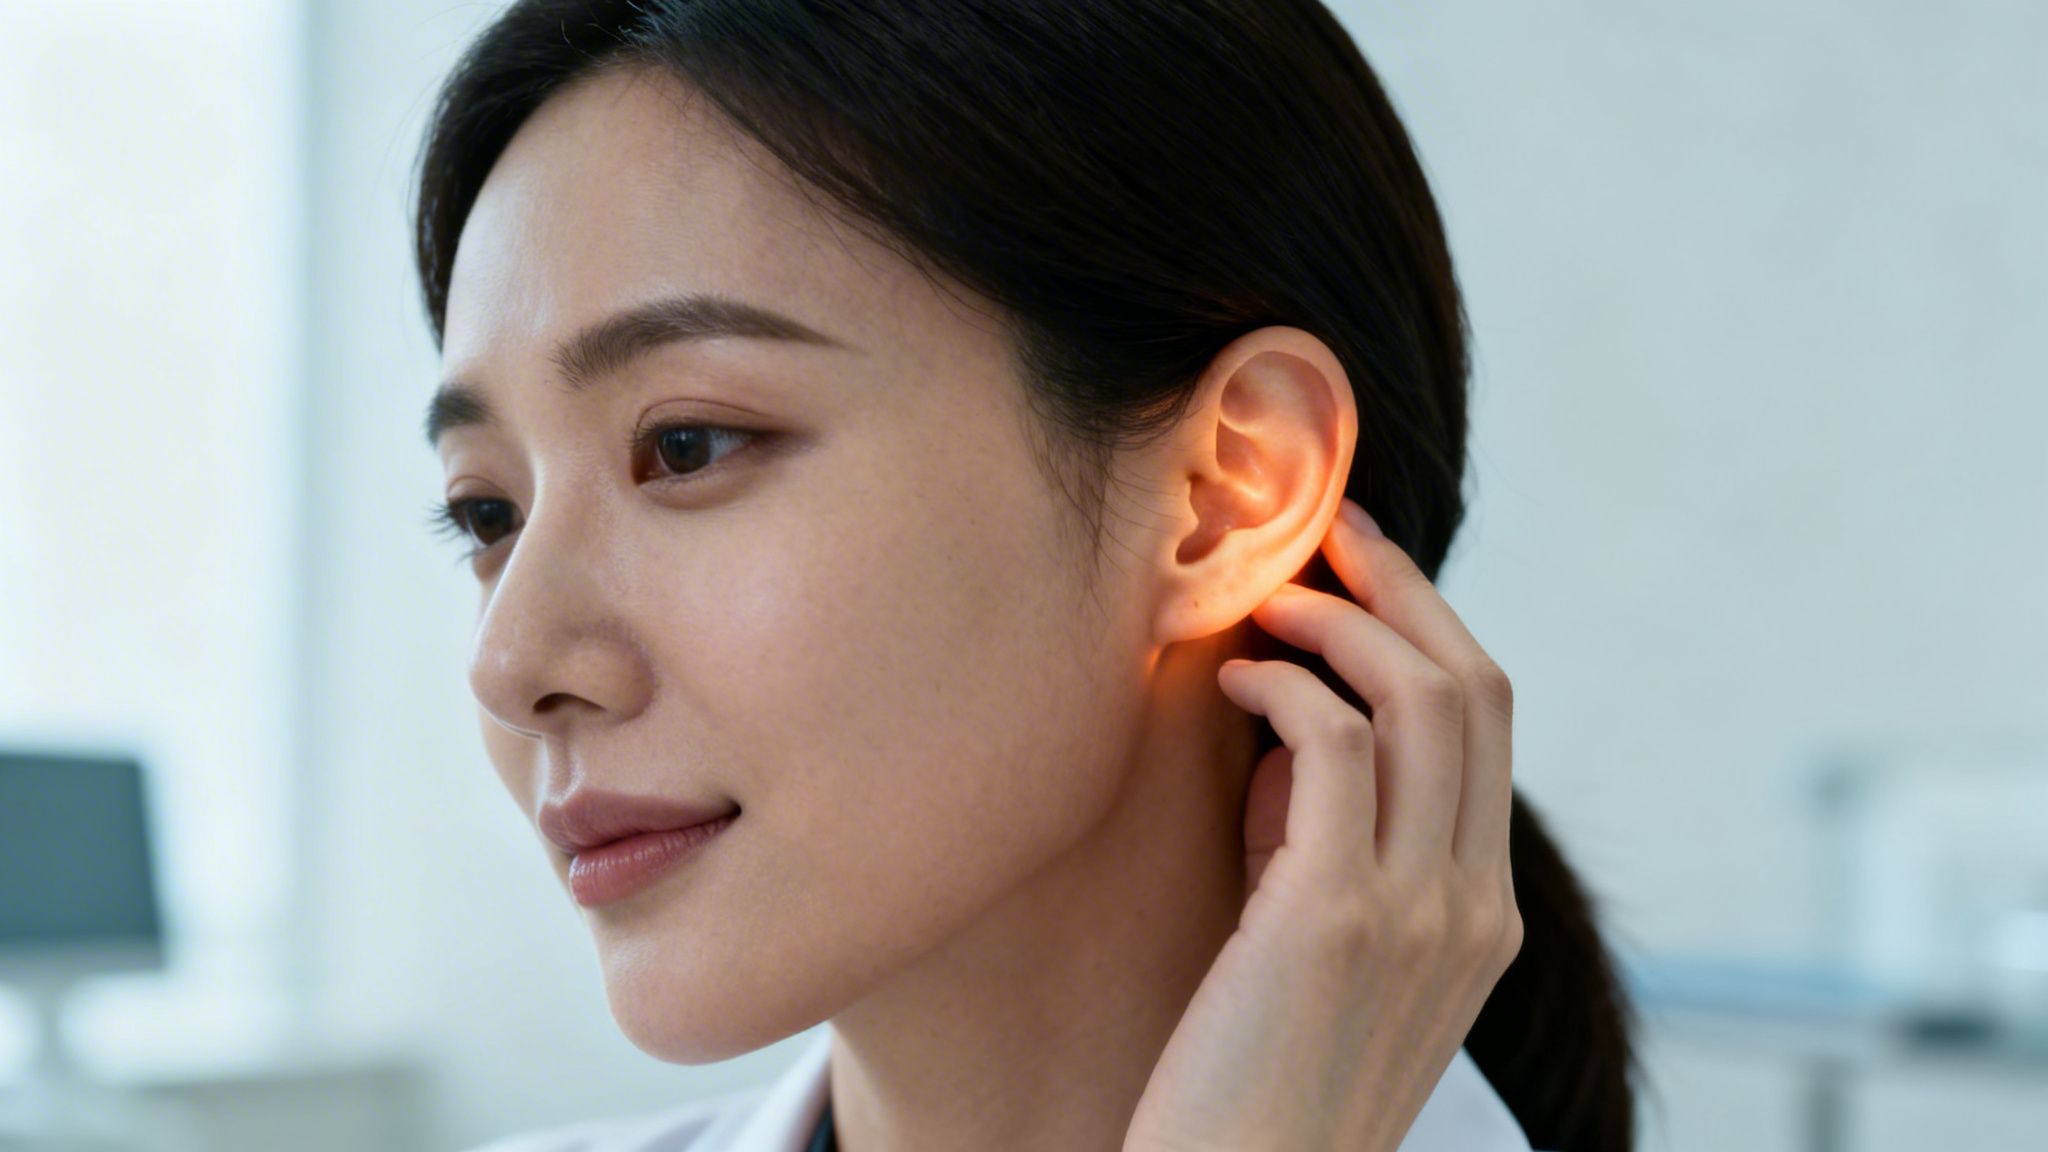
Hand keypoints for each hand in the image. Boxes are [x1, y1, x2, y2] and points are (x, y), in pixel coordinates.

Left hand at [1122, 499, 1522, 1151]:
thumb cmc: (1251, 1074)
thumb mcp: (1321, 948)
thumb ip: (1326, 844)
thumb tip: (1294, 725)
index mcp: (1484, 915)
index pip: (1489, 727)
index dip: (1430, 625)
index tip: (1360, 568)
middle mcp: (1475, 907)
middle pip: (1475, 688)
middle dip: (1401, 588)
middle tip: (1325, 531)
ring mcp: (1419, 913)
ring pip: (1421, 698)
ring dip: (1341, 622)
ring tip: (1268, 601)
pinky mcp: (1334, 919)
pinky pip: (1330, 745)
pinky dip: (1285, 686)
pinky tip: (1234, 684)